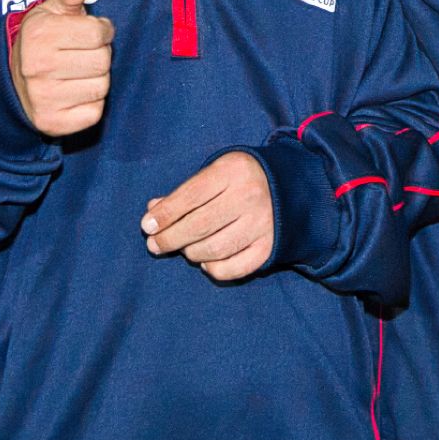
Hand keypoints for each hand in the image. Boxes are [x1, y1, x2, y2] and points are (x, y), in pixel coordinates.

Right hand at [9, 0, 112, 136]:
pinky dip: (91, 103)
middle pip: (103, 61)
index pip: (100, 34)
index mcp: (40, 35)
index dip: (102, 31)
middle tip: (82, 54)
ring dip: (97, 79)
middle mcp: (39, 68)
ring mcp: (44, 98)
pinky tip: (75, 93)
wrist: (11, 82)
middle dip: (99, 55)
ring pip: (102, 86)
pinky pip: (95, 112)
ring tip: (78, 73)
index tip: (91, 33)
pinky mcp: (52, 123)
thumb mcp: (51, 12)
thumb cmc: (40, 42)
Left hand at [142, 151, 274, 280]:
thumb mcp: (216, 172)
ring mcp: (262, 223)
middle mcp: (250, 196)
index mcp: (234, 171)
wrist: (291, 186)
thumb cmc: (241, 179)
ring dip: (191, 253)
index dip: (165, 214)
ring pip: (214, 249)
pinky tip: (206, 261)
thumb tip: (152, 213)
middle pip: (199, 225)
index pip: (191, 195)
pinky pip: (235, 268)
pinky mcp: (270, 246)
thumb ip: (184, 192)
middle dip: (170, 238)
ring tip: (184, 249)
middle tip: (155, 245)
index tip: (147, 227)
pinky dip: (215, 268)